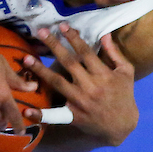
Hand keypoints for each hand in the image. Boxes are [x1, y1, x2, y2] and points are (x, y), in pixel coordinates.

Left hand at [25, 25, 138, 146]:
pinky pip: (55, 115)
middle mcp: (90, 86)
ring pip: (57, 83)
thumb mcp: (126, 72)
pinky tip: (27, 110)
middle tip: (41, 32)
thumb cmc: (124, 94)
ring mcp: (80, 102)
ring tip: (26, 59)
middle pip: (69, 63)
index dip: (73, 38)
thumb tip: (104, 34)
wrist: (122, 125)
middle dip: (54, 45)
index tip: (62, 26)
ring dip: (40, 70)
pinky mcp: (73, 116)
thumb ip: (114, 53)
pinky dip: (42, 114)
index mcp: (103, 74)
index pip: (85, 52)